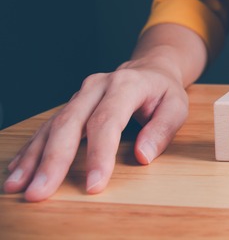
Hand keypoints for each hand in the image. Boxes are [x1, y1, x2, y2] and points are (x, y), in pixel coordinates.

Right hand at [3, 58, 188, 201]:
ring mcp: (80, 96)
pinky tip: (19, 169)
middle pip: (70, 124)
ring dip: (34, 158)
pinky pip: (47, 128)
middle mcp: (97, 87)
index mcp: (126, 85)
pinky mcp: (71, 106)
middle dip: (54, 161)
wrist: (150, 69)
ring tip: (20, 185)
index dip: (99, 154)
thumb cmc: (163, 91)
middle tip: (41, 191)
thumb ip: (162, 129)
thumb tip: (143, 155)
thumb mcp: (177, 106)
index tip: (94, 184)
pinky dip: (32, 149)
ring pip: (53, 126)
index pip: (108, 121)